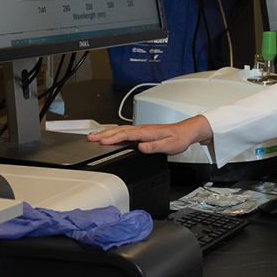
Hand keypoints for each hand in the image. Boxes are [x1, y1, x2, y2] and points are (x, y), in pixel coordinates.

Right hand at [86, 114, 214, 151]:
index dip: (113, 138)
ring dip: (106, 132)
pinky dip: (113, 132)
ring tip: (94, 136)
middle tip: (90, 138)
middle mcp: (142, 129)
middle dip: (103, 134)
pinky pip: (124, 131)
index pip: (126, 134)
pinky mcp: (142, 131)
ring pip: (120, 129)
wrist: (186, 131)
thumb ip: (154, 147)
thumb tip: (141, 147)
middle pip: (118, 130)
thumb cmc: (178, 138)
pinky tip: (108, 135)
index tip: (102, 142)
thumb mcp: (169, 146)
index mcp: (146, 132)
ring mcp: (141, 129)